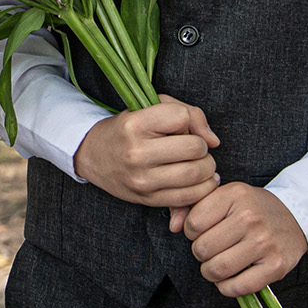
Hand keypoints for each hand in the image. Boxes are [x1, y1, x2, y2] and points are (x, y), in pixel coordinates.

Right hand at [72, 95, 219, 209]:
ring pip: (196, 174)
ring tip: (200, 164)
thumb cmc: (128, 129)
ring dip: (207, 168)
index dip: (188, 121)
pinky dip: (203, 189)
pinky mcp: (147, 198)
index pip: (182, 117)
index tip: (181, 127)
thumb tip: (214, 141)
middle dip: (202, 147)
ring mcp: (142, 179)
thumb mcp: (150, 108)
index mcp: (135, 124)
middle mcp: (137, 152)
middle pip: (195, 148)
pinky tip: (201, 181)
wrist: (94, 155)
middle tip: (195, 148)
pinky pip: (188, 197)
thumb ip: (188, 113)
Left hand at [179, 183, 307, 296]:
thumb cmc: (252, 207)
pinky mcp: (276, 266)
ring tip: (218, 264)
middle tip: (212, 249)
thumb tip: (173, 226)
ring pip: (217, 269)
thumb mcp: (224, 196)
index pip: (193, 224)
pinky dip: (227, 287)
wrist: (295, 215)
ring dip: (211, 272)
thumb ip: (191, 207)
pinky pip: (238, 287)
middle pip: (202, 249)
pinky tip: (231, 277)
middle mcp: (250, 218)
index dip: (192, 232)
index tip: (203, 231)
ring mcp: (265, 243)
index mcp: (235, 195)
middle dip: (201, 253)